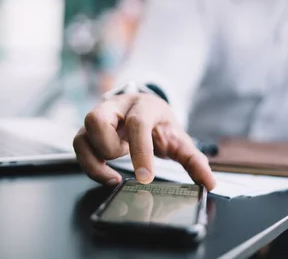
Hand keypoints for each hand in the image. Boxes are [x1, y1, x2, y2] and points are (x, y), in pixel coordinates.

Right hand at [73, 93, 215, 189]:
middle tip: (124, 158)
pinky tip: (106, 174)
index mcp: (143, 105)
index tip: (145, 177)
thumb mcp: (179, 139)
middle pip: (97, 118)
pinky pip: (78, 145)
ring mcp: (99, 116)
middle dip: (109, 147)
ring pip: (81, 133)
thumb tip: (209, 183)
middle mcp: (117, 106)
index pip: (137, 123)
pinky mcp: (88, 130)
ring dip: (96, 158)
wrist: (146, 110)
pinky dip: (88, 164)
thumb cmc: (160, 125)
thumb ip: (194, 160)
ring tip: (114, 171)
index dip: (140, 151)